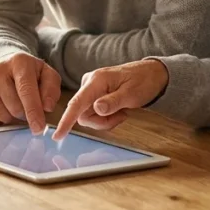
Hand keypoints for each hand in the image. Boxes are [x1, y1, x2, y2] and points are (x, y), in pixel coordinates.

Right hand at [0, 52, 60, 133]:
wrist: (1, 64)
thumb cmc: (29, 74)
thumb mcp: (46, 75)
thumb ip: (51, 89)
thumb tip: (47, 107)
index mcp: (20, 62)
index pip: (26, 91)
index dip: (33, 111)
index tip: (39, 129)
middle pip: (15, 108)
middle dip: (25, 114)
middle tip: (27, 106)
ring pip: (3, 116)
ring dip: (13, 118)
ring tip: (14, 103)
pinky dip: (0, 119)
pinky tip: (2, 106)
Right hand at [52, 59, 168, 140]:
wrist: (151, 74)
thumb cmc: (143, 80)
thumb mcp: (131, 93)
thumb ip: (113, 101)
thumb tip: (96, 109)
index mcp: (96, 80)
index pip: (77, 103)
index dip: (66, 120)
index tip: (58, 135)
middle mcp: (89, 84)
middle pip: (83, 115)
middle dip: (101, 122)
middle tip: (121, 117)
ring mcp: (91, 90)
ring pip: (89, 117)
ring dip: (106, 121)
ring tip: (122, 112)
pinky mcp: (94, 96)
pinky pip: (94, 114)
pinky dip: (107, 118)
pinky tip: (119, 110)